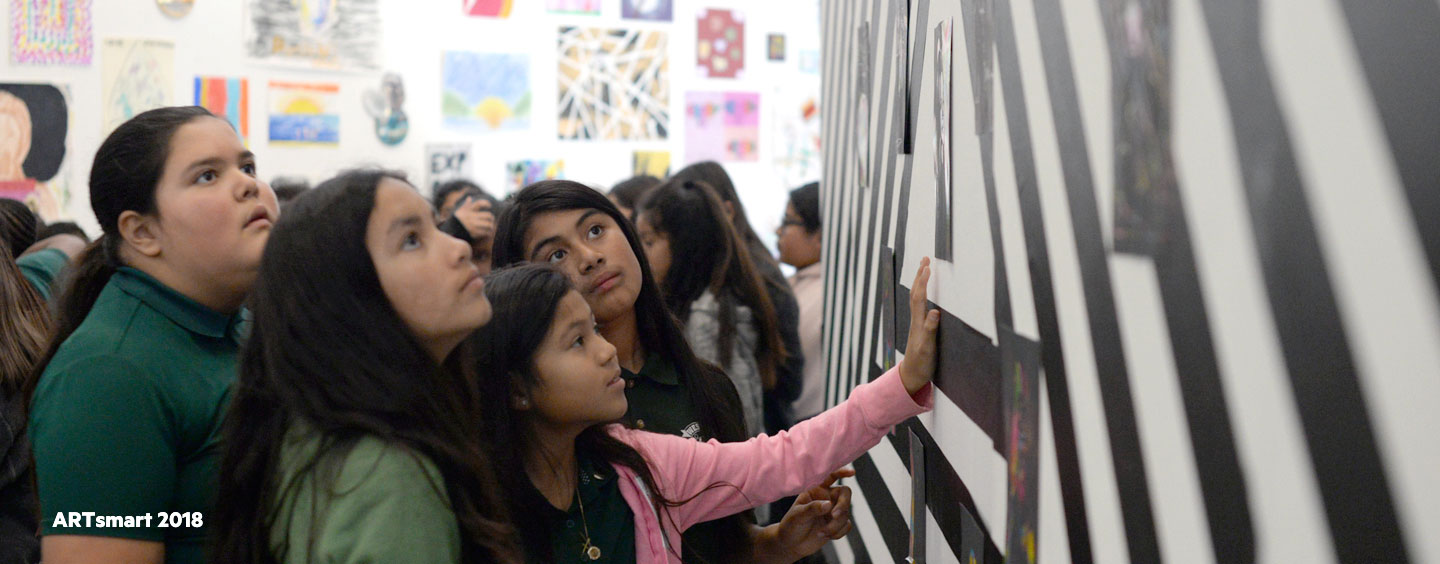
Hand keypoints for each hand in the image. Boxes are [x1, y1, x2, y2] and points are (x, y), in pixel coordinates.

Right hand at [452, 198, 494, 240]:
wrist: (451, 230)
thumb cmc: (457, 220)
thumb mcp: (460, 211)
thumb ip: (466, 205)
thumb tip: (469, 198)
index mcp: (469, 210)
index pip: (479, 203)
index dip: (486, 203)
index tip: (489, 205)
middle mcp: (471, 217)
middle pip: (488, 215)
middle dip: (491, 218)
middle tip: (491, 219)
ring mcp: (473, 225)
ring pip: (488, 224)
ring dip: (491, 226)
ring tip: (491, 227)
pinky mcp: (473, 233)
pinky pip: (485, 232)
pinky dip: (488, 233)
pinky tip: (487, 233)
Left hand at [755, 469, 855, 562]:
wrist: (791, 545)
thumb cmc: (791, 525)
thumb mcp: (798, 515)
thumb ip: (812, 508)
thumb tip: (829, 504)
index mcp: (816, 490)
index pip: (830, 476)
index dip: (841, 472)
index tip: (852, 473)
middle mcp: (827, 498)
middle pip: (845, 494)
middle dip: (843, 505)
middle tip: (834, 515)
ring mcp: (832, 511)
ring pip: (845, 513)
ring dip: (835, 525)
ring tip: (821, 533)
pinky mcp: (836, 524)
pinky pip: (846, 525)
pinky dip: (839, 532)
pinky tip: (827, 536)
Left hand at [900, 257, 939, 394]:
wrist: (911, 375)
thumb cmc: (921, 363)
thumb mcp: (927, 348)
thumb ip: (930, 330)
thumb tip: (935, 312)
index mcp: (918, 322)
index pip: (920, 296)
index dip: (923, 281)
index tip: (927, 266)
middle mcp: (916, 319)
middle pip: (916, 292)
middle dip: (920, 275)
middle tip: (925, 258)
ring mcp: (918, 323)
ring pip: (917, 297)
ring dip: (920, 282)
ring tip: (924, 268)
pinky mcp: (920, 328)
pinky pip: (920, 305)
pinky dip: (922, 293)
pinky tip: (925, 292)